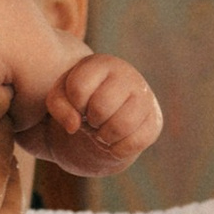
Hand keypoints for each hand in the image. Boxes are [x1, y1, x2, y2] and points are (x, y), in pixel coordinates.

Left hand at [42, 51, 162, 169]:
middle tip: (93, 120)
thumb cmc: (81, 101)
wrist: (108, 115)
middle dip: (91, 121)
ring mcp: (145, 97)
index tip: (79, 105)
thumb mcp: (61, 98)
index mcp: (102, 64)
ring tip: (103, 130)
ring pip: (121, 126)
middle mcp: (128, 75)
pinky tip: (115, 141)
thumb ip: (58, 106)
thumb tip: (74, 125)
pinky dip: (118, 149)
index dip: (73, 105)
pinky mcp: (155, 121)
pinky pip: (135, 142)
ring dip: (104, 136)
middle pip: (100, 108)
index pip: (79, 88)